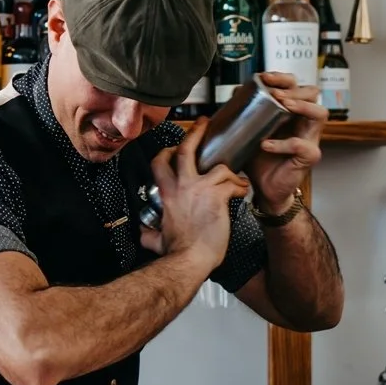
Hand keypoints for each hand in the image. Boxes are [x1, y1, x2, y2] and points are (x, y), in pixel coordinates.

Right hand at [140, 119, 250, 269]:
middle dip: (196, 133)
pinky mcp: (217, 197)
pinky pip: (233, 183)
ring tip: (236, 179)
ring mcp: (199, 190)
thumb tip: (142, 233)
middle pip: (187, 150)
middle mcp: (181, 186)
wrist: (189, 260)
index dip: (169, 152)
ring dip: (229, 172)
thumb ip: (148, 232)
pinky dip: (240, 187)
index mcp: (166, 194)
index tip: (175, 148)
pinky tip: (242, 193)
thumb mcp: (154, 239)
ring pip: (218, 167)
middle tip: (204, 124)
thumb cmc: (176, 252)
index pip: (162, 162)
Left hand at [246, 72, 325, 213]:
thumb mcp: (248, 132)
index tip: (263, 77)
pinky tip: (266, 145)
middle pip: (313, 92)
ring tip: (282, 105)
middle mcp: (304, 122)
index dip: (283, 77)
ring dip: (301, 106)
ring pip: (320, 113)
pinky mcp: (309, 157)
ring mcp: (310, 139)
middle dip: (293, 87)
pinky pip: (302, 146)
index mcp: (290, 112)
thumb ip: (244, 112)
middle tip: (274, 92)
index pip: (296, 85)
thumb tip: (236, 91)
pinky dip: (283, 143)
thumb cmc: (258, 158)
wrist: (263, 188)